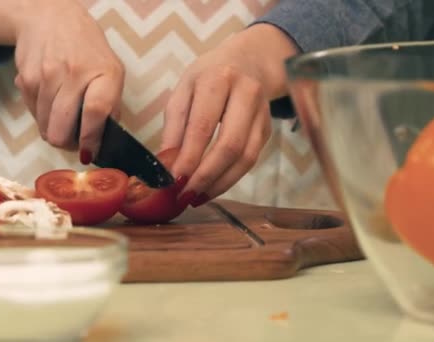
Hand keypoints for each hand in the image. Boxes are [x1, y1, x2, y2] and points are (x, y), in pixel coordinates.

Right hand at [0, 0, 124, 162]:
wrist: (49, 17)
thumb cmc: (86, 49)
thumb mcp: (111, 70)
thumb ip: (111, 105)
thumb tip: (103, 142)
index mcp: (104, 73)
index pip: (96, 113)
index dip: (91, 139)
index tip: (89, 152)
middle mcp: (75, 73)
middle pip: (63, 128)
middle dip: (68, 144)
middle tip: (74, 140)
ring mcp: (47, 76)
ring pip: (46, 127)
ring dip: (54, 131)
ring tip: (62, 119)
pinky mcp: (26, 79)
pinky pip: (32, 115)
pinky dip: (41, 117)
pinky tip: (49, 101)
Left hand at [161, 24, 297, 205]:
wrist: (248, 61)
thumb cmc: (208, 76)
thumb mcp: (183, 90)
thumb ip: (174, 126)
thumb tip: (166, 163)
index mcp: (218, 79)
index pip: (203, 125)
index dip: (190, 157)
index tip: (174, 180)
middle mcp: (246, 93)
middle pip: (230, 145)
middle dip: (206, 175)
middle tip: (185, 194)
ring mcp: (262, 112)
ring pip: (245, 157)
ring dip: (219, 183)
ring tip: (196, 197)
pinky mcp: (268, 128)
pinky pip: (251, 160)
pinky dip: (230, 179)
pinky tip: (212, 188)